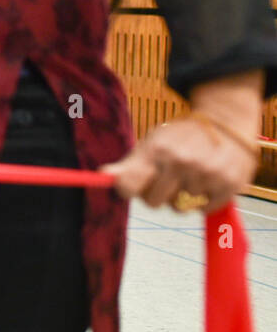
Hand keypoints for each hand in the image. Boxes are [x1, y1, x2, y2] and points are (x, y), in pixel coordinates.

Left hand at [101, 115, 258, 213]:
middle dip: (158, 194)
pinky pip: (204, 209)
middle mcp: (180, 163)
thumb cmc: (181, 137)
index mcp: (157, 151)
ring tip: (192, 174)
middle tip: (168, 178)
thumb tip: (102, 175)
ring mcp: (205, 174)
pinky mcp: (228, 184)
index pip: (128, 186)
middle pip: (153, 203)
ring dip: (184, 195)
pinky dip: (204, 200)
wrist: (226, 122)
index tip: (133, 187)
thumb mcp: (153, 142)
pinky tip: (207, 180)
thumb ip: (130, 164)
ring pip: (180, 208)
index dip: (127, 190)